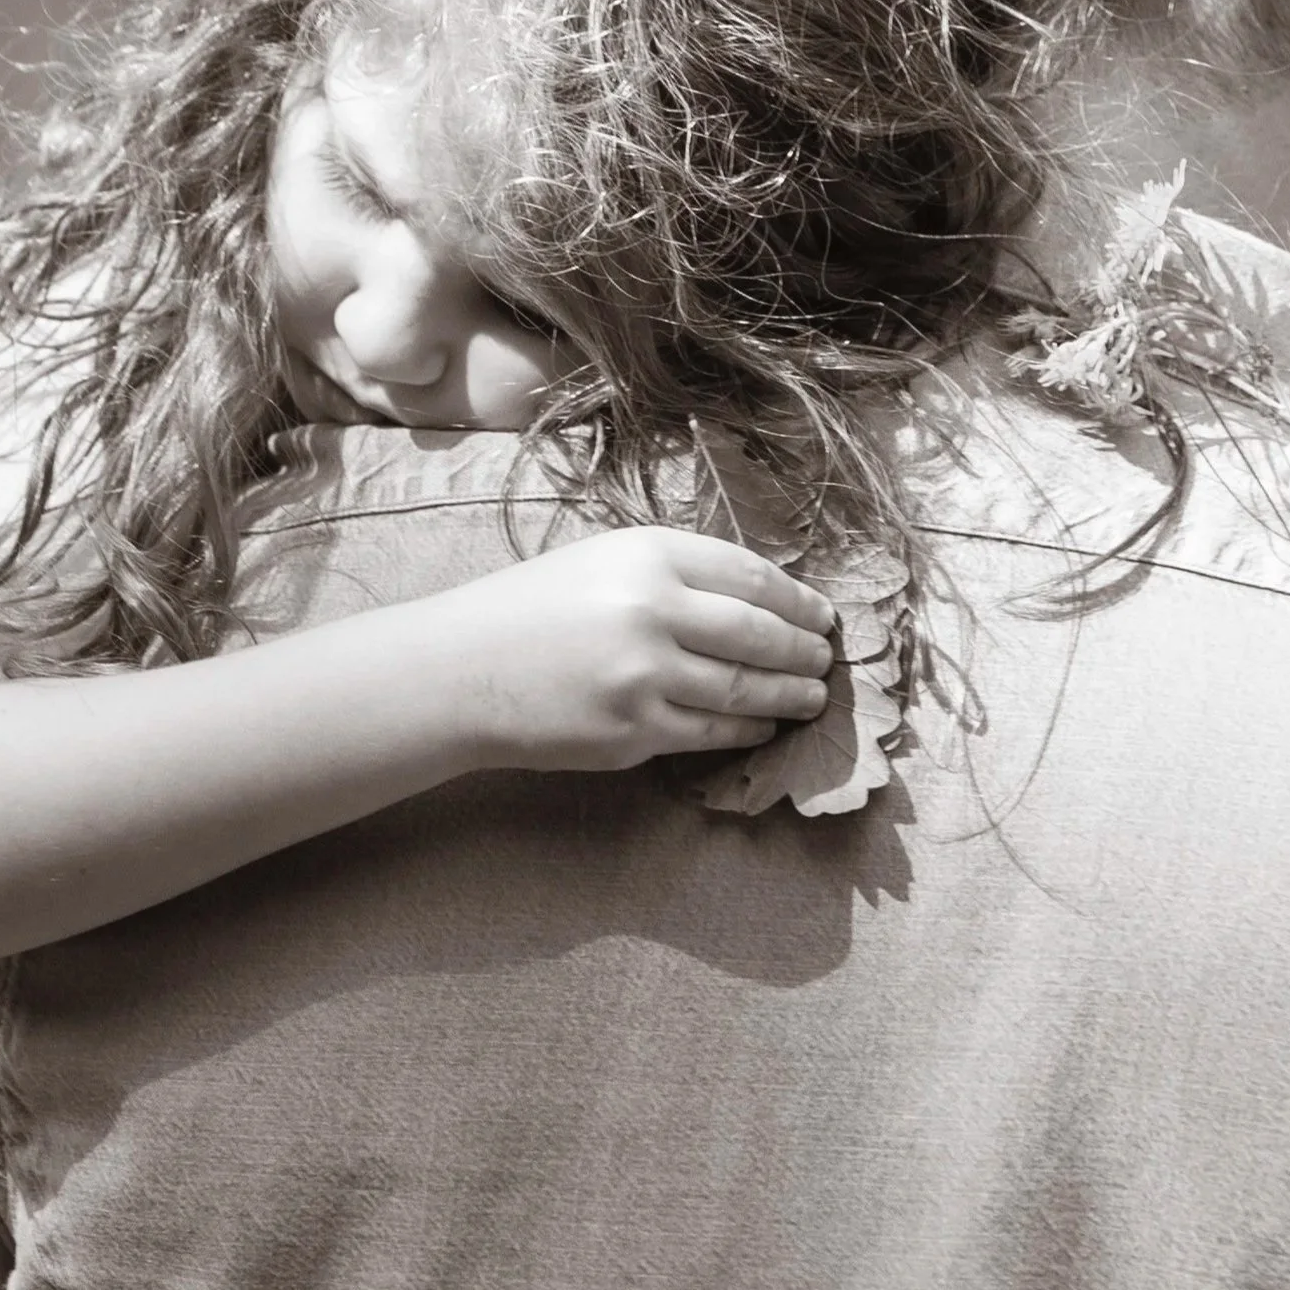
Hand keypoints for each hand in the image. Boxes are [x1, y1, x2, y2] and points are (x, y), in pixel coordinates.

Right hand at [424, 527, 839, 771]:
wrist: (462, 670)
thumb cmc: (532, 608)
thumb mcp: (605, 561)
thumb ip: (678, 573)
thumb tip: (764, 601)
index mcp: (648, 555)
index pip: (750, 576)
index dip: (798, 599)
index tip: (823, 614)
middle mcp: (652, 610)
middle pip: (759, 634)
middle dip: (805, 650)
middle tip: (827, 659)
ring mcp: (644, 677)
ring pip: (744, 690)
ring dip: (789, 694)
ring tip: (811, 696)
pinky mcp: (633, 732)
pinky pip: (710, 734)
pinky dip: (747, 730)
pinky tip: (762, 725)